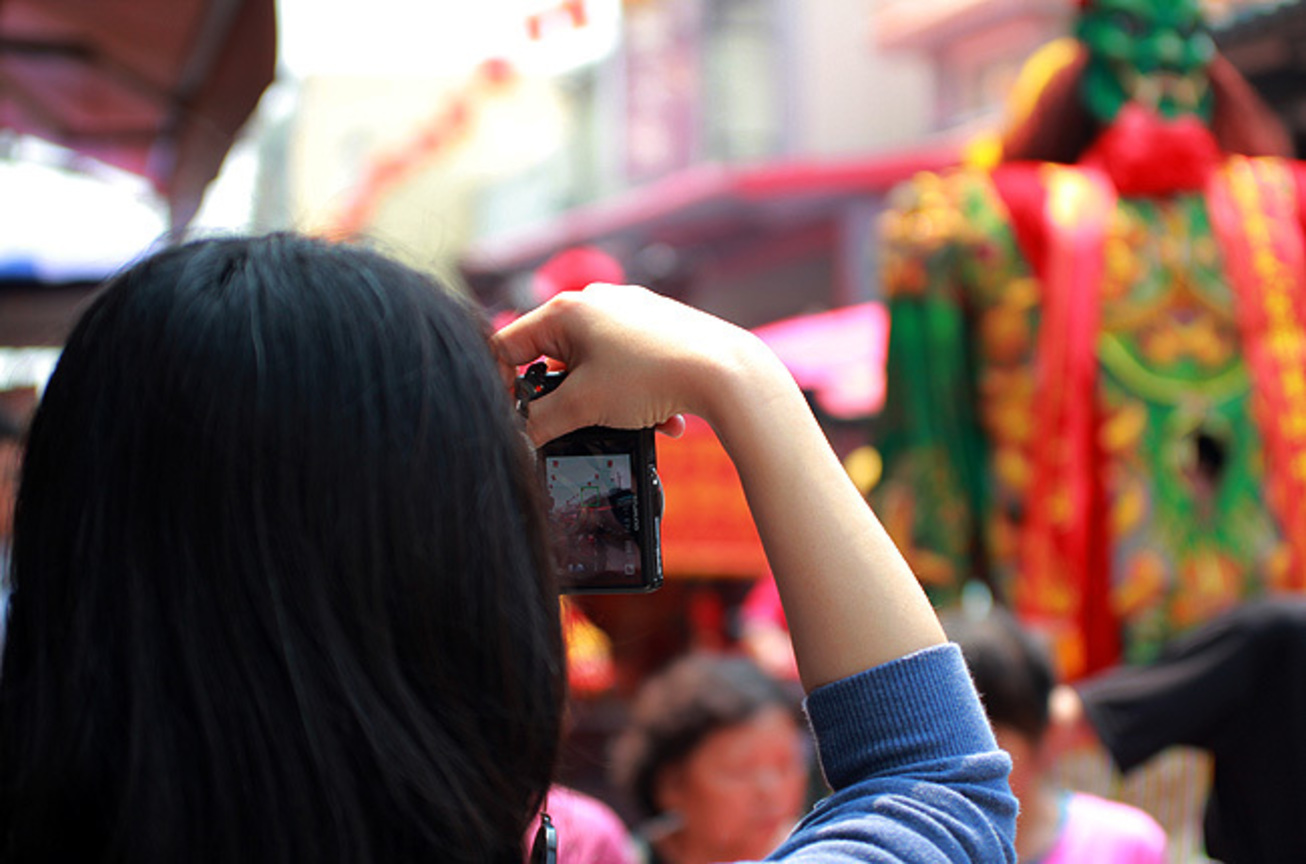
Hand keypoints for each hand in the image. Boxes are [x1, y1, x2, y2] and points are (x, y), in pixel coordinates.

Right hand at [492, 284, 778, 445]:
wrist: (726, 373)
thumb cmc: (655, 375)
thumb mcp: (584, 406)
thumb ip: (540, 421)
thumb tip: (517, 435)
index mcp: (566, 309)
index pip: (508, 345)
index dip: (499, 385)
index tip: (509, 418)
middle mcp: (596, 302)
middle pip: (554, 359)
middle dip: (565, 399)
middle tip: (575, 424)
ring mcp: (629, 314)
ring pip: (595, 368)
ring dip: (604, 403)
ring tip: (631, 420)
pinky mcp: (657, 330)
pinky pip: (628, 367)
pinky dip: (635, 395)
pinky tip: (660, 417)